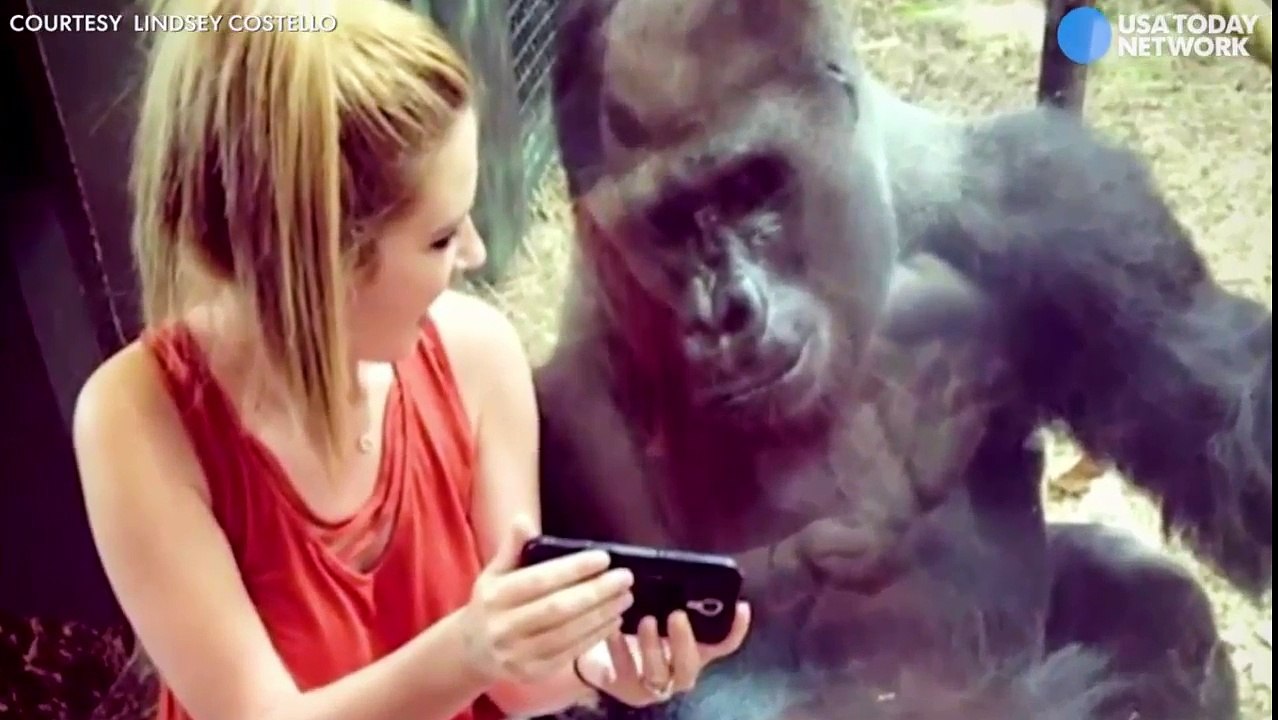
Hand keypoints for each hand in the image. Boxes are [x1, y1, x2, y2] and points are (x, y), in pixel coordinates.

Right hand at [459, 516, 635, 683]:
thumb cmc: (491, 603)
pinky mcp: (533, 673)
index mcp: (495, 597)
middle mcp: (505, 627)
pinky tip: (613, 620)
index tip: (604, 558)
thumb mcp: (494, 573)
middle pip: (559, 609)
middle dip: (597, 592)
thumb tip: (524, 519)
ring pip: (569, 634)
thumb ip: (512, 547)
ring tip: (625, 597)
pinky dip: (596, 636)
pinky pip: (570, 653)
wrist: (473, 651)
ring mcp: (519, 654)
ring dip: (602, 614)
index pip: (540, 580)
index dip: (573, 569)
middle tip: (625, 578)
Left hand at [575, 602, 751, 706]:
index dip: (736, 629)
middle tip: (676, 615)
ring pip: (660, 673)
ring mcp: (653, 685)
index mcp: (692, 651)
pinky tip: (614, 631)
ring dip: (653, 647)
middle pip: (690, 665)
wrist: (596, 652)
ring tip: (646, 620)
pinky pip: (626, 672)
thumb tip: (674, 570)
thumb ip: (667, 598)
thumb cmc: (631, 626)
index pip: (723, 644)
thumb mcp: (652, 609)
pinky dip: (620, 650)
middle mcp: (678, 672)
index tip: (741, 605)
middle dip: (684, 641)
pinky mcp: (627, 689)